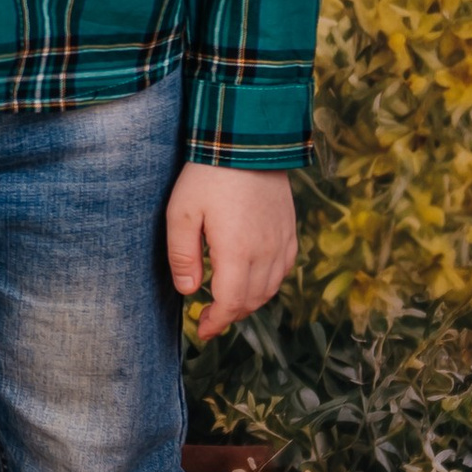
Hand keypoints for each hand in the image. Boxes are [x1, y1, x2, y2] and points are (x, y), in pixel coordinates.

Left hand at [165, 163, 297, 340]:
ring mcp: (281, 241)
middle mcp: (265, 252)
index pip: (230, 304)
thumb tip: (189, 292)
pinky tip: (253, 279)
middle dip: (230, 316)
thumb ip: (182, 257)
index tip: (203, 331)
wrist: (247, 140)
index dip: (216, 323)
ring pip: (270, 288)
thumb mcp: (181, 213)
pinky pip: (284, 269)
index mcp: (237, 253)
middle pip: (251, 301)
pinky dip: (268, 283)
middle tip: (210, 318)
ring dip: (249, 302)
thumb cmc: (208, 175)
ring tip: (228, 301)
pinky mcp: (289, 229)